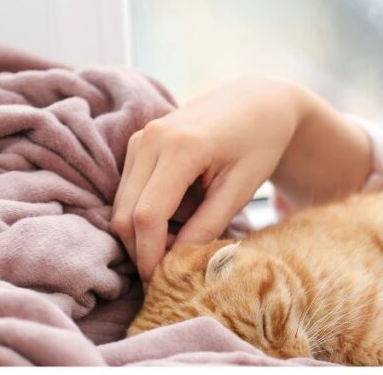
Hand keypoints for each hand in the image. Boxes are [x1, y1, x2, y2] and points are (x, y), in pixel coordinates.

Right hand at [109, 74, 303, 281]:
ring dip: (144, 230)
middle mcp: (151, 139)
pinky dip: (145, 211)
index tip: (163, 282)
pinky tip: (179, 214)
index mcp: (181, 148)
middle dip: (142, 249)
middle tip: (172, 270)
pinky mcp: (139, 142)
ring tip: (185, 235)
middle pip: (125, 214)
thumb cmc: (259, 142)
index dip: (150, 255)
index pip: (147, 216)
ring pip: (122, 204)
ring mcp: (141, 138)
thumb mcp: (242, 187)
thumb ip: (209, 224)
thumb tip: (177, 261)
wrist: (258, 101)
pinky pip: (129, 189)